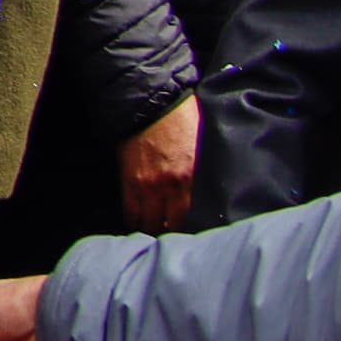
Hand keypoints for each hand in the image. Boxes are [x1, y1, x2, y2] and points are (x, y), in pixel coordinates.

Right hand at [120, 95, 200, 231]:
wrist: (152, 104)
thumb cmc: (183, 121)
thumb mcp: (204, 148)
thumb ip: (204, 173)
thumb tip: (211, 191)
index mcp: (194, 179)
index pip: (195, 218)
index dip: (194, 229)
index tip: (194, 233)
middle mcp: (172, 187)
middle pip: (172, 225)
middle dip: (173, 233)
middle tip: (174, 236)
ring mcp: (148, 185)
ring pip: (149, 223)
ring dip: (152, 229)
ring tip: (155, 232)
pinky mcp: (129, 180)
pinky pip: (130, 210)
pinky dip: (134, 220)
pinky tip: (138, 223)